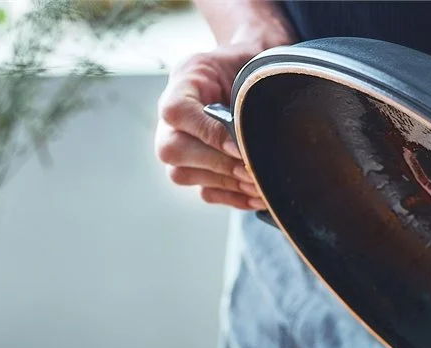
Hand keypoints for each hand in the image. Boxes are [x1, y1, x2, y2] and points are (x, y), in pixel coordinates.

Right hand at [155, 45, 266, 208]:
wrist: (252, 79)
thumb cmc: (249, 69)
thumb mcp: (248, 66)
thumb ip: (247, 92)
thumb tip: (251, 139)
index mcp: (183, 83)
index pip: (176, 112)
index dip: (207, 134)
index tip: (239, 146)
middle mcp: (171, 118)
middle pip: (172, 149)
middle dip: (218, 164)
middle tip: (252, 170)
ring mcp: (178, 147)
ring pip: (183, 175)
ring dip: (226, 184)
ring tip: (260, 185)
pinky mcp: (194, 170)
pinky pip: (204, 192)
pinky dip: (233, 198)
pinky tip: (258, 196)